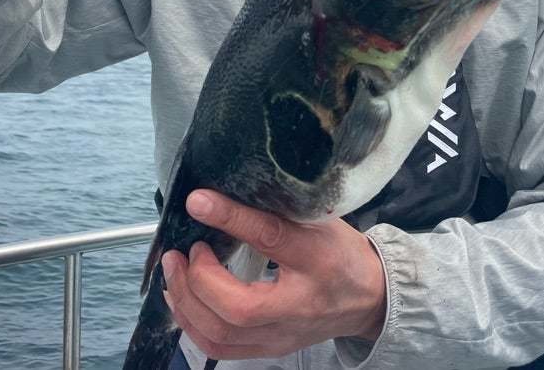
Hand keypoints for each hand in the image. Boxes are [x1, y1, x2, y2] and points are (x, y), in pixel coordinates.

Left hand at [160, 190, 386, 360]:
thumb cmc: (341, 253)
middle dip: (197, 279)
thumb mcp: (317, 221)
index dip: (232, 219)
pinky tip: (183, 300)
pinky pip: (220, 348)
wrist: (368, 297)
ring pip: (222, 335)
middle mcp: (299, 307)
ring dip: (187, 303)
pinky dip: (193, 325)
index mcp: (318, 261)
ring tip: (174, 273)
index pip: (272, 238)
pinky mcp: (270, 350)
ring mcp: (282, 336)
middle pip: (237, 309)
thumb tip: (222, 194)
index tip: (199, 202)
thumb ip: (275, 210)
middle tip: (182, 250)